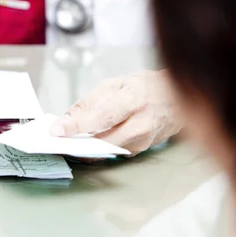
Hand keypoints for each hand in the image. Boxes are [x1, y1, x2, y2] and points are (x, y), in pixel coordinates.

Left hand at [50, 70, 182, 155]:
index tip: (58, 130)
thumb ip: (89, 103)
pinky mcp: (141, 150)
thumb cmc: (144, 87)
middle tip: (58, 140)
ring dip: (86, 147)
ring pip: (107, 149)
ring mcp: (144, 140)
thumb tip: (66, 120)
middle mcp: (142, 123)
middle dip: (78, 141)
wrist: (177, 98)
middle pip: (104, 140)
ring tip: (69, 141)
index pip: (102, 117)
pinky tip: (87, 143)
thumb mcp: (114, 85)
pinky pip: (113, 151)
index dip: (78, 125)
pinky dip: (98, 148)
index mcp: (135, 99)